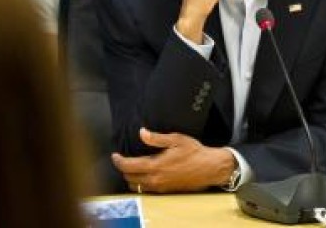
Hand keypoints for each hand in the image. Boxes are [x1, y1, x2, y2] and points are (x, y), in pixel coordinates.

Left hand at [111, 127, 236, 192]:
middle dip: (123, 169)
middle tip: (123, 159)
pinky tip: (145, 174)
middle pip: (129, 179)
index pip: (128, 167)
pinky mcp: (166, 191)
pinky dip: (141, 183)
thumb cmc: (194, 152)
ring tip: (133, 167)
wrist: (210, 168)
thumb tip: (142, 133)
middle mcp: (155, 180)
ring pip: (137, 187)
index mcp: (155, 166)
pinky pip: (146, 190)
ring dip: (131, 178)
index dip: (118, 161)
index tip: (115, 155)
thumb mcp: (176, 139)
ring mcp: (160, 187)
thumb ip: (156, 138)